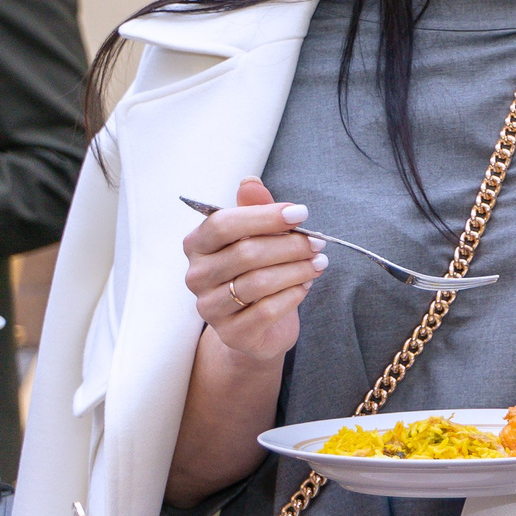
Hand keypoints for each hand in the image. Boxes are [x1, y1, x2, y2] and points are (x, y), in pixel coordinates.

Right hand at [184, 176, 326, 366]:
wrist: (258, 326)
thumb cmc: (258, 270)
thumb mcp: (258, 236)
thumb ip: (255, 209)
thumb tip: (249, 181)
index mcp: (197, 245)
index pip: (223, 224)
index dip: (265, 217)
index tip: (302, 214)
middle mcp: (196, 276)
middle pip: (245, 253)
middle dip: (290, 246)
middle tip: (318, 243)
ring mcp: (209, 307)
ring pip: (258, 283)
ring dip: (297, 270)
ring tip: (319, 263)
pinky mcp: (231, 333)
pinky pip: (267, 310)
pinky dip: (293, 294)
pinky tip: (305, 285)